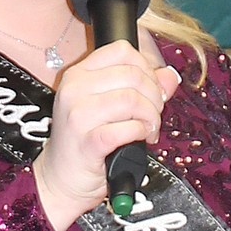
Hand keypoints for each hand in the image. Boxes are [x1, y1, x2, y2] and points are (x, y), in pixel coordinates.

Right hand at [33, 40, 180, 230]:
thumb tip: (169, 76)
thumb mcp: (109, 108)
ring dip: (150, 117)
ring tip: (148, 130)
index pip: (121, 50)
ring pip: (132, 100)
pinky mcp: (88, 142)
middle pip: (133, 75)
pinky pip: (128, 128)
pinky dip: (141, 132)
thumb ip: (141, 88)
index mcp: (78, 75)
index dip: (146, 68)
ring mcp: (78, 115)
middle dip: (154, 96)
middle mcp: (74, 89)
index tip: (150, 89)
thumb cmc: (85, 142)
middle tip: (153, 115)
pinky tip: (140, 140)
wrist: (60, 180)